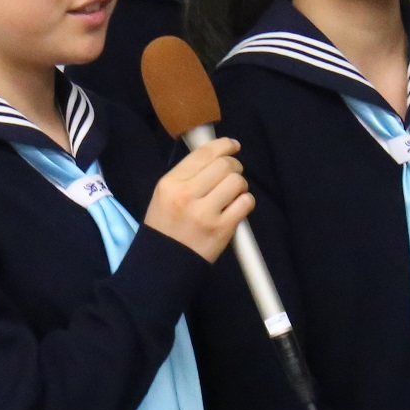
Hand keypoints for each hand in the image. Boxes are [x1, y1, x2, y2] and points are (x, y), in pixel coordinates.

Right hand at [144, 137, 252, 262]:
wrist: (164, 265)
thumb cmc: (166, 227)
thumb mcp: (165, 195)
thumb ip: (188, 174)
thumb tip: (218, 155)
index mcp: (170, 183)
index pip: (203, 154)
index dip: (223, 145)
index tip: (233, 145)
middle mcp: (186, 195)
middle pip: (224, 165)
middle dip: (234, 167)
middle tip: (233, 176)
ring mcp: (204, 213)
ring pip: (237, 182)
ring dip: (240, 186)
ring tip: (233, 195)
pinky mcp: (221, 229)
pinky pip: (245, 203)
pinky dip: (245, 202)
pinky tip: (236, 208)